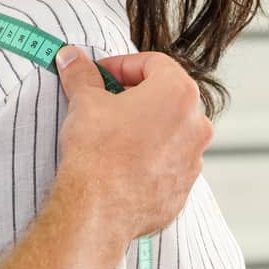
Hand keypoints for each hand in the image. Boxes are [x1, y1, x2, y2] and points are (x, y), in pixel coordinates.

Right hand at [53, 46, 213, 244]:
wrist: (97, 210)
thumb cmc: (97, 152)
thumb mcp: (84, 101)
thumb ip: (82, 74)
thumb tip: (73, 59)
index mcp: (178, 93)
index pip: (154, 63)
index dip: (122, 65)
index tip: (101, 75)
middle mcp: (196, 124)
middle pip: (166, 96)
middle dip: (135, 96)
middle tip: (106, 102)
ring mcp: (193, 159)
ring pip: (170, 132)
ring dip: (145, 128)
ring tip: (113, 135)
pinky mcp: (183, 188)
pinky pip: (168, 164)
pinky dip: (149, 159)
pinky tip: (122, 164)